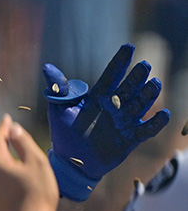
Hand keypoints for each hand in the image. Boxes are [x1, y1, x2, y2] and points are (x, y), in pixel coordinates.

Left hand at [44, 43, 169, 200]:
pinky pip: (145, 130)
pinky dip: (155, 123)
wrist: (70, 162)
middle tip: (144, 66)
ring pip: (139, 105)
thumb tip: (47, 67)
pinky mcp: (130, 139)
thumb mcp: (58, 110)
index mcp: (98, 97)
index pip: (111, 76)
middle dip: (137, 77)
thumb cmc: (64, 134)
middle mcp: (114, 106)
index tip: (128, 48)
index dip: (119, 62)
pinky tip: (164, 114)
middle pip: (129, 88)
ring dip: (148, 95)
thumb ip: (58, 89)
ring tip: (154, 84)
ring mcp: (123, 122)